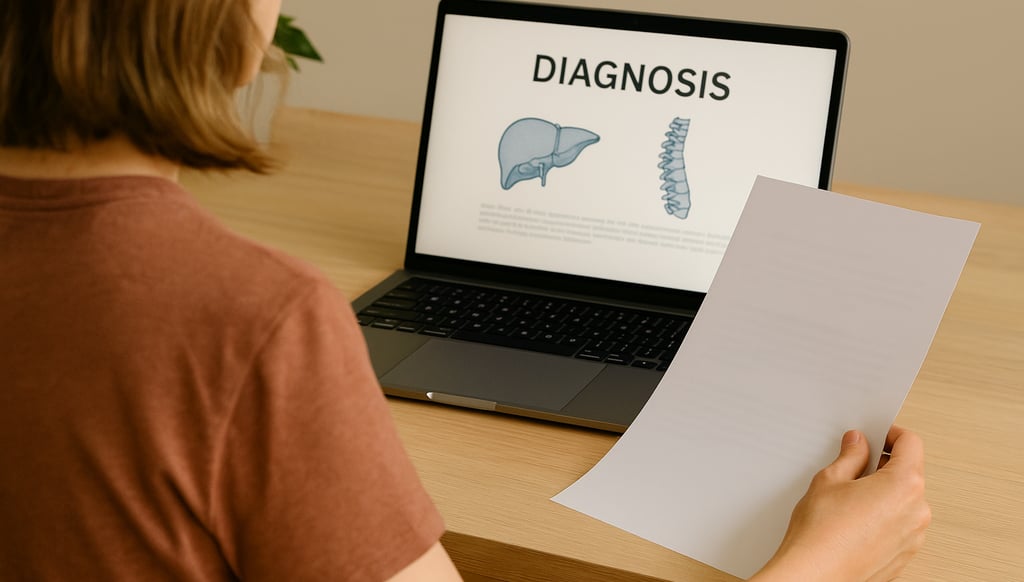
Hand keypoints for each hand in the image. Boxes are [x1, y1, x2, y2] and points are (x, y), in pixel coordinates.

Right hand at [750, 426, 930, 581]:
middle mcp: (917, 511)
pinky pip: (899, 526)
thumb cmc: (821, 534)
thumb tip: (858, 445)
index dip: (890, 434)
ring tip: (849, 499)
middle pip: (909, 474)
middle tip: (855, 466)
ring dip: (884, 494)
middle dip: (884, 466)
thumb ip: (850, 457)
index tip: (876, 435)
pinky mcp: (904, 555)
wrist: (815, 575)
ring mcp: (913, 536)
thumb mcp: (830, 480)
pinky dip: (883, 518)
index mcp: (904, 485)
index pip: (910, 444)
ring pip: (904, 502)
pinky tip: (854, 520)